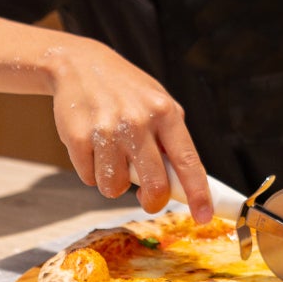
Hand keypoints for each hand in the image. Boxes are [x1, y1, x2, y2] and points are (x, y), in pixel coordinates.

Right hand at [45, 40, 212, 223]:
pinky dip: (92, 171)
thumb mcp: (158, 103)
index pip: (188, 161)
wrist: (80, 65)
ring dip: (115, 183)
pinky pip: (89, 178)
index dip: (198, 193)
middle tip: (148, 199)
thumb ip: (171, 139)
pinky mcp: (78, 138)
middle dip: (152, 201)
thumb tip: (182, 183)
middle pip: (154, 185)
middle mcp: (138, 122)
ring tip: (114, 159)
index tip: (204, 216)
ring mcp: (107, 130)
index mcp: (165, 113)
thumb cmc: (128, 92)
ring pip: (115, 188)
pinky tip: (93, 148)